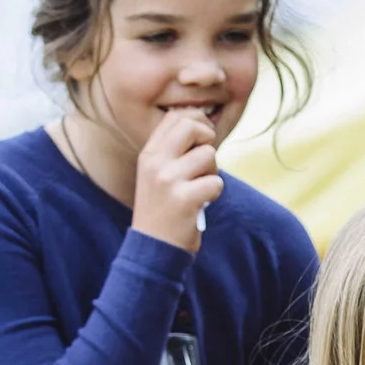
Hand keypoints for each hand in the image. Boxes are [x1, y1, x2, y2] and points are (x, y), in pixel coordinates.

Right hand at [130, 110, 224, 249]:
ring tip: (199, 188)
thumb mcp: (158, 174)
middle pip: (192, 126)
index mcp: (148, 154)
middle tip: (207, 160)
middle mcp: (155, 162)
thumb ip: (175, 150)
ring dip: (212, 172)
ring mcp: (168, 180)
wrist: (153, 247)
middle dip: (208, 138)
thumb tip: (204, 125)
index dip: (197, 121)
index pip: (175, 117)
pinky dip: (214, 194)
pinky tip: (200, 204)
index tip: (204, 137)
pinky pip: (216, 182)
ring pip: (209, 155)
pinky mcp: (184, 199)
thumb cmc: (164, 208)